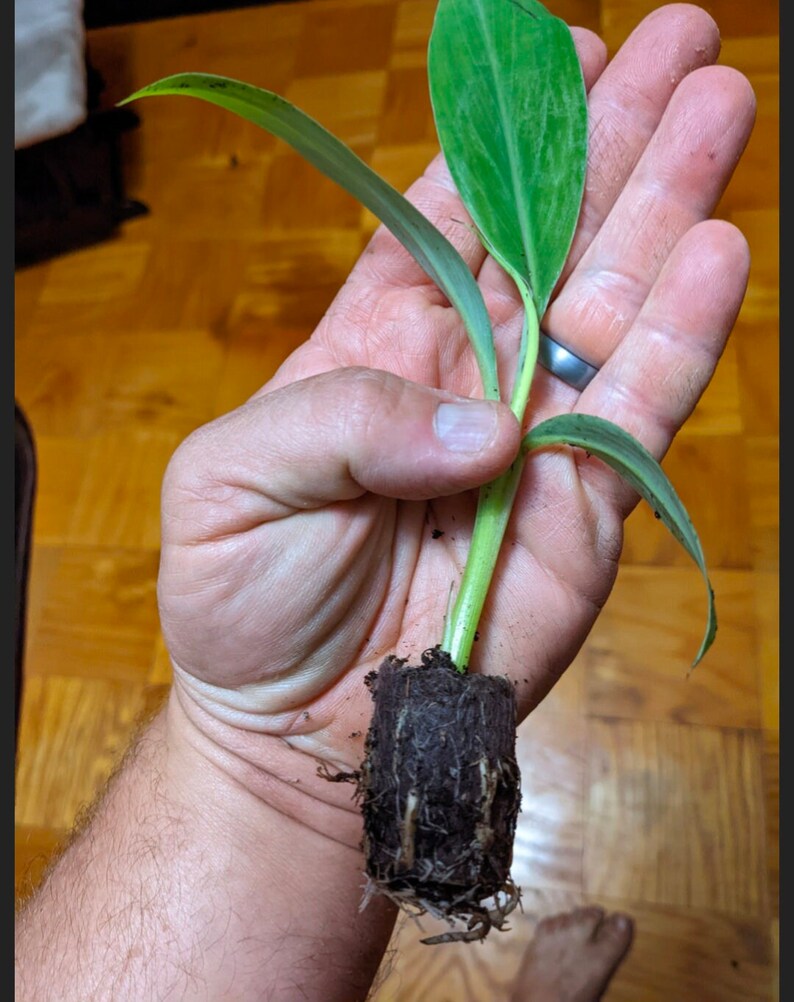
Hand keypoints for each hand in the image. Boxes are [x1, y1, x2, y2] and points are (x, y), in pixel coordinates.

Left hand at [157, 4, 753, 787]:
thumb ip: (345, 417)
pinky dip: (683, 335)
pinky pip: (640, 413)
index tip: (556, 55)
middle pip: (553, 236)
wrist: (303, 726)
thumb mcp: (236, 483)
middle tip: (683, 45)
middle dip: (614, 140)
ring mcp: (534, 436)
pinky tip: (717, 251)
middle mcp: (468, 374)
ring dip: (668, 206)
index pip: (449, 218)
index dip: (502, 140)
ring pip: (613, 303)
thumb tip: (486, 416)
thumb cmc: (247, 601)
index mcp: (377, 346)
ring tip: (720, 107)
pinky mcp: (585, 509)